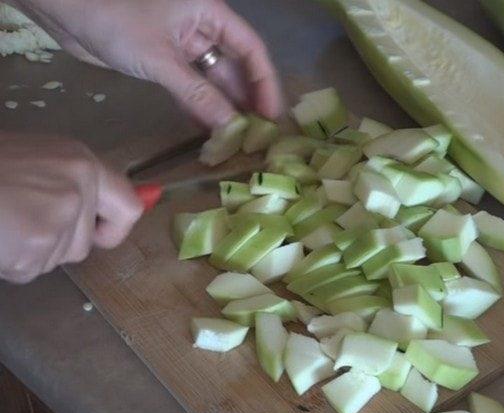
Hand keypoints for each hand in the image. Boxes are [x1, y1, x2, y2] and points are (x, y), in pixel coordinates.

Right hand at [0, 133, 142, 283]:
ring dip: (26, 253)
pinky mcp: (38, 238)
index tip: (97, 237)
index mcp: (81, 161)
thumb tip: (111, 214)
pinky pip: (29, 269)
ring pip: (56, 259)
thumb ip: (67, 184)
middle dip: (53, 246)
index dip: (114, 230)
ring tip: (1, 224)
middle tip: (17, 222)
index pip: (128, 206)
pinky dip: (8, 262)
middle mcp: (80, 183)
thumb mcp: (32, 163)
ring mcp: (61, 211)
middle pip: (84, 244)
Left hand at [13, 0, 282, 126]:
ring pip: (212, 81)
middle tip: (256, 137)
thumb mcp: (161, 60)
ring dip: (222, 109)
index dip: (265, 84)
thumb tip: (232, 128)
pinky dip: (198, 108)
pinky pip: (189, 88)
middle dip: (245, 101)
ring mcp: (181, 45)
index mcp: (210, 13)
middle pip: (235, 68)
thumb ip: (199, 95)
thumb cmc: (115, 19)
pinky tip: (207, 133)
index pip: (252, 50)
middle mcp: (202, 28)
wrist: (62, 7)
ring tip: (235, 141)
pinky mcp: (162, 61)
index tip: (272, 117)